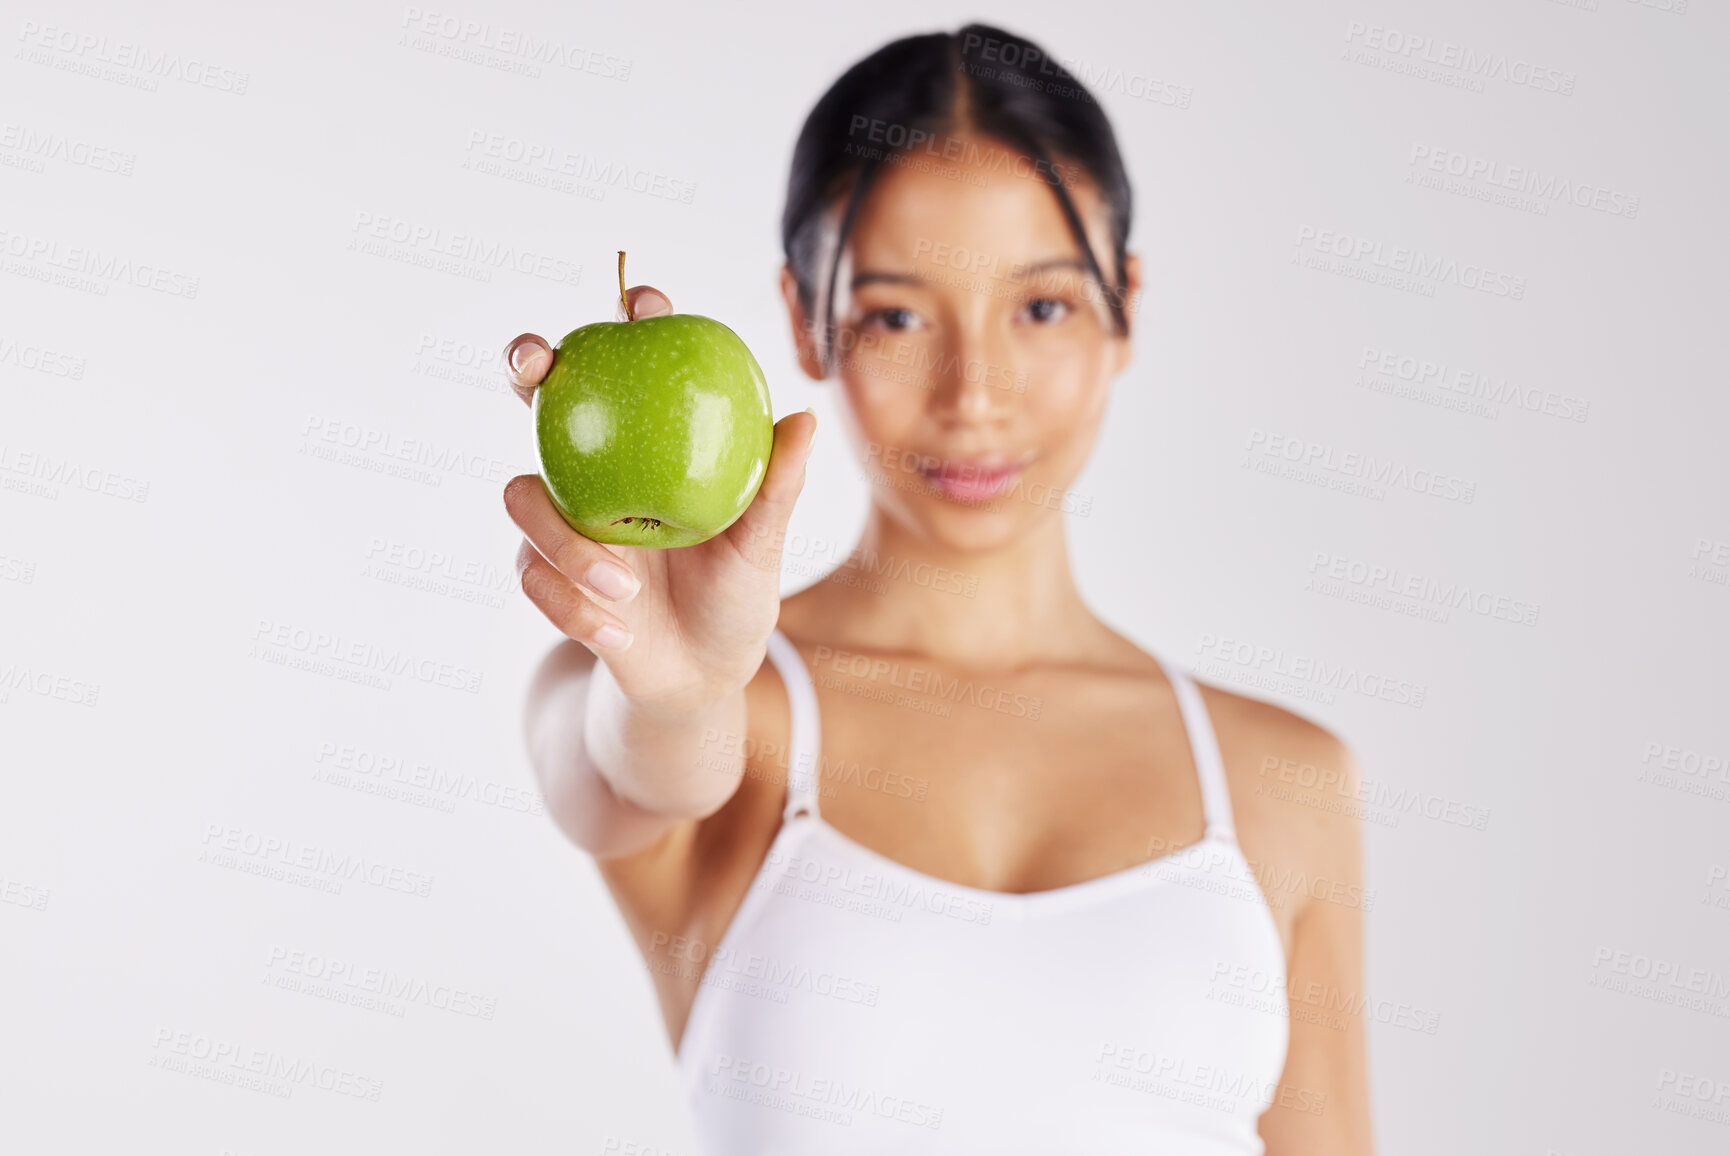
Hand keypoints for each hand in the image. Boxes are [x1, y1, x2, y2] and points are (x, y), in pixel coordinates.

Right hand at [502, 285, 817, 714]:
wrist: (701, 674)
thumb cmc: (737, 593)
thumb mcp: (763, 544)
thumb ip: (777, 486)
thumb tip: (803, 417)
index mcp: (649, 445)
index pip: (630, 366)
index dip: (625, 320)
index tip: (642, 303)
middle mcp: (597, 469)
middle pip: (542, 396)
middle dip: (526, 364)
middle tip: (534, 365)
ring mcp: (563, 518)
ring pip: (524, 498)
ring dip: (567, 545)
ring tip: (623, 589)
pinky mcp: (545, 573)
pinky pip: (534, 576)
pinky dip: (574, 607)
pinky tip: (615, 631)